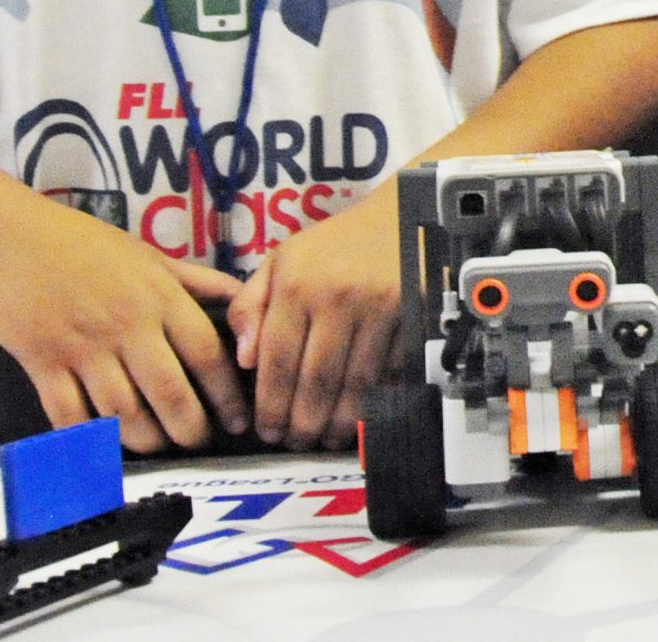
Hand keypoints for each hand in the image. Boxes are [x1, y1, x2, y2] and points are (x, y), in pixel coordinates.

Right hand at [0, 198, 246, 453]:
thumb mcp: (150, 255)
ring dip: (146, 439)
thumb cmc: (85, 245)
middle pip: (169, 393)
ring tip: (160, 446)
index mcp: (160, 297)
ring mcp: (83, 347)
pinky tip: (105, 445)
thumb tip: (243, 297)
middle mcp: (127, 325)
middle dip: (190, 429)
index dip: (227, 394)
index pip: (207, 354)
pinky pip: (70, 415)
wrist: (11, 240)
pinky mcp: (42, 364)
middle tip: (199, 443)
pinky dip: (89, 437)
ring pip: (122, 412)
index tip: (238, 419)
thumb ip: (198, 281)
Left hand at [229, 191, 401, 448]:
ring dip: (339, 422)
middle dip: (304, 423)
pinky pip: (391, 371)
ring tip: (326, 439)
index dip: (270, 405)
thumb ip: (250, 306)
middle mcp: (337, 297)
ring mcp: (380, 308)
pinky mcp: (413, 316)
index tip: (267, 431)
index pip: (276, 360)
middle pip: (316, 380)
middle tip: (297, 443)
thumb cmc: (334, 244)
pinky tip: (361, 416)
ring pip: (356, 383)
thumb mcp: (280, 261)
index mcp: (297, 283)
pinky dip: (376, 401)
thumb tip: (244, 361)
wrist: (399, 215)